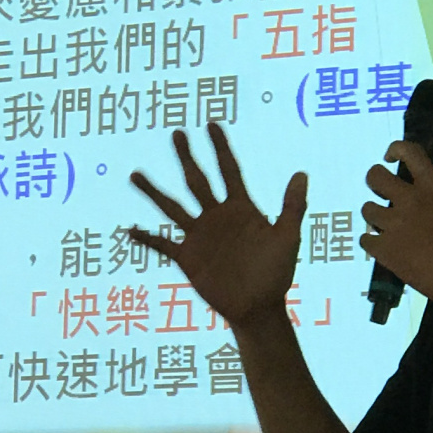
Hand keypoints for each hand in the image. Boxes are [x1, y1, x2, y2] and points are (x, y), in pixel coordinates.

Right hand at [129, 125, 305, 331]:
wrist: (258, 307)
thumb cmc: (276, 274)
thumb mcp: (287, 238)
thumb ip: (293, 207)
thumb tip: (302, 174)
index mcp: (241, 208)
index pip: (229, 170)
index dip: (221, 147)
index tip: (211, 125)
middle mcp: (217, 217)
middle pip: (198, 180)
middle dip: (187, 156)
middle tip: (177, 133)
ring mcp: (200, 236)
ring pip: (172, 207)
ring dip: (154, 191)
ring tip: (135, 174)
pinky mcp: (188, 257)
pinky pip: (162, 244)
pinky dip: (146, 238)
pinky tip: (130, 230)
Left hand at [361, 141, 432, 308]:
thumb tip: (418, 185)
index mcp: (432, 188)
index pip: (409, 152)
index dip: (395, 149)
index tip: (388, 157)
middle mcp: (410, 200)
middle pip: (375, 177)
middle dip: (374, 183)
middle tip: (379, 195)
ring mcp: (394, 223)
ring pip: (367, 209)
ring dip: (375, 218)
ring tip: (388, 230)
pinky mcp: (383, 247)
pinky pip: (365, 238)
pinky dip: (372, 244)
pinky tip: (385, 249)